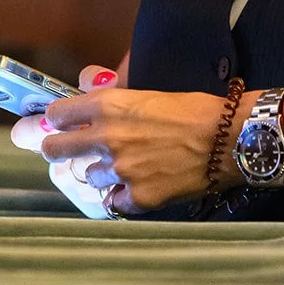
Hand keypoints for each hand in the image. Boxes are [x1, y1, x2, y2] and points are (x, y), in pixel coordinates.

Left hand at [11, 65, 231, 213]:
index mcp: (109, 106)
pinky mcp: (138, 197)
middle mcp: (107, 139)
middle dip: (57, 149)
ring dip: (103, 172)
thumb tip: (86, 82)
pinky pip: (115, 202)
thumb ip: (112, 93)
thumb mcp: (149, 92)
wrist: (229, 138)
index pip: (57, 114)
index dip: (57, 119)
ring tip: (126, 166)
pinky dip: (124, 196)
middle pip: (54, 149)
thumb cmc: (194, 109)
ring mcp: (121, 171)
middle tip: (65, 151)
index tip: (60, 123)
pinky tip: (139, 186)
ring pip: (90, 176)